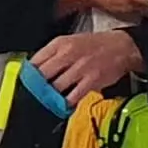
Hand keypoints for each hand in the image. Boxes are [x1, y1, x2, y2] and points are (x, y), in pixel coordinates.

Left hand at [30, 28, 144, 100]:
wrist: (121, 46)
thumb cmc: (94, 45)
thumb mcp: (69, 42)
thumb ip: (51, 55)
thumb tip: (33, 70)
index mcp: (59, 44)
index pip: (34, 61)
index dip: (27, 76)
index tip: (25, 85)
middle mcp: (68, 54)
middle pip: (42, 75)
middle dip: (36, 88)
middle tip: (34, 97)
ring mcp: (80, 67)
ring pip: (56, 87)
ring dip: (50, 97)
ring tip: (47, 102)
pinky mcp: (91, 80)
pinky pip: (73, 96)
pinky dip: (66, 103)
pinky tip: (63, 105)